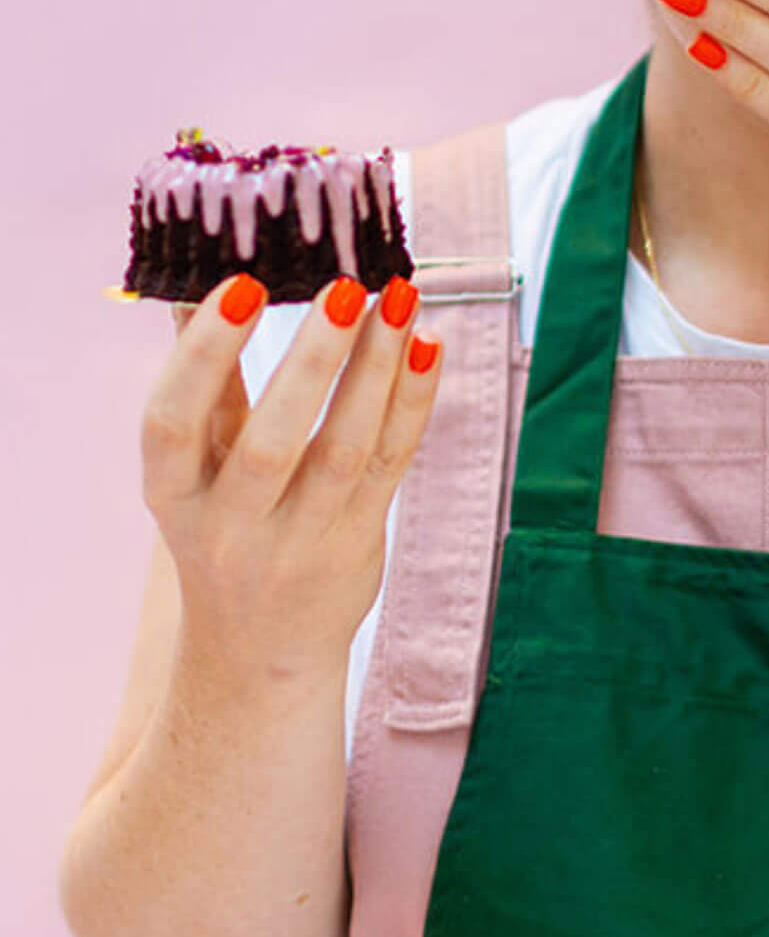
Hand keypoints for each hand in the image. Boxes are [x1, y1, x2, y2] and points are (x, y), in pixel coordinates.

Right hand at [146, 273, 439, 682]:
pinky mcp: (357, 542)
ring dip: (376, 370)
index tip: (241, 285)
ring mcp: (299, 541)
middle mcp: (231, 526)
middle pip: (273, 443)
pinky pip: (391, 464)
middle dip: (313, 362)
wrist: (258, 652)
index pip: (172, 423)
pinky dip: (412, 402)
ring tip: (398, 299)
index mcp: (172, 496)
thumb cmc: (224, 528)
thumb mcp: (195, 470)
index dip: (203, 354)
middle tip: (345, 288)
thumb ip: (203, 385)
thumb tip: (200, 284)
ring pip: (345, 451)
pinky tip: (427, 346)